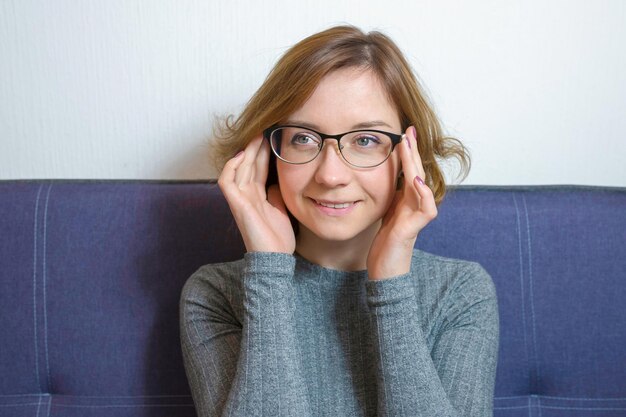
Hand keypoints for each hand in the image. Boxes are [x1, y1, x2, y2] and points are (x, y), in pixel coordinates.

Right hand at [217, 136, 295, 253]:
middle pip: (248, 164)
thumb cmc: (278, 238)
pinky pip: (227, 181)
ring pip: (238, 168)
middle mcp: (245, 195)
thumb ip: (277, 192)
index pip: (258, 167)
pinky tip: (242, 155)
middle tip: (266, 128)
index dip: (263, 152)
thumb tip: (278, 179)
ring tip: (258, 136)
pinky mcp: (236, 205)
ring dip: (247, 151)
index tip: (273, 136)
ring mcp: (239, 199)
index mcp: (256, 196)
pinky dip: (232, 167)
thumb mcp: (282, 208)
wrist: (275, 259)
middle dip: (256, 146)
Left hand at [366, 126, 437, 279]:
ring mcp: (416, 216)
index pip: (409, 171)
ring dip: (415, 165)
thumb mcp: (385, 213)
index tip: (403, 133)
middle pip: (417, 172)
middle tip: (409, 130)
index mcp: (406, 200)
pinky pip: (425, 209)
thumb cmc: (386, 244)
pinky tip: (418, 181)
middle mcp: (414, 205)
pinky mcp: (413, 229)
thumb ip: (388, 196)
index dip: (407, 153)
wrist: (386, 270)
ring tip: (409, 146)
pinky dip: (423, 194)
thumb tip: (381, 177)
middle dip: (413, 151)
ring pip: (420, 185)